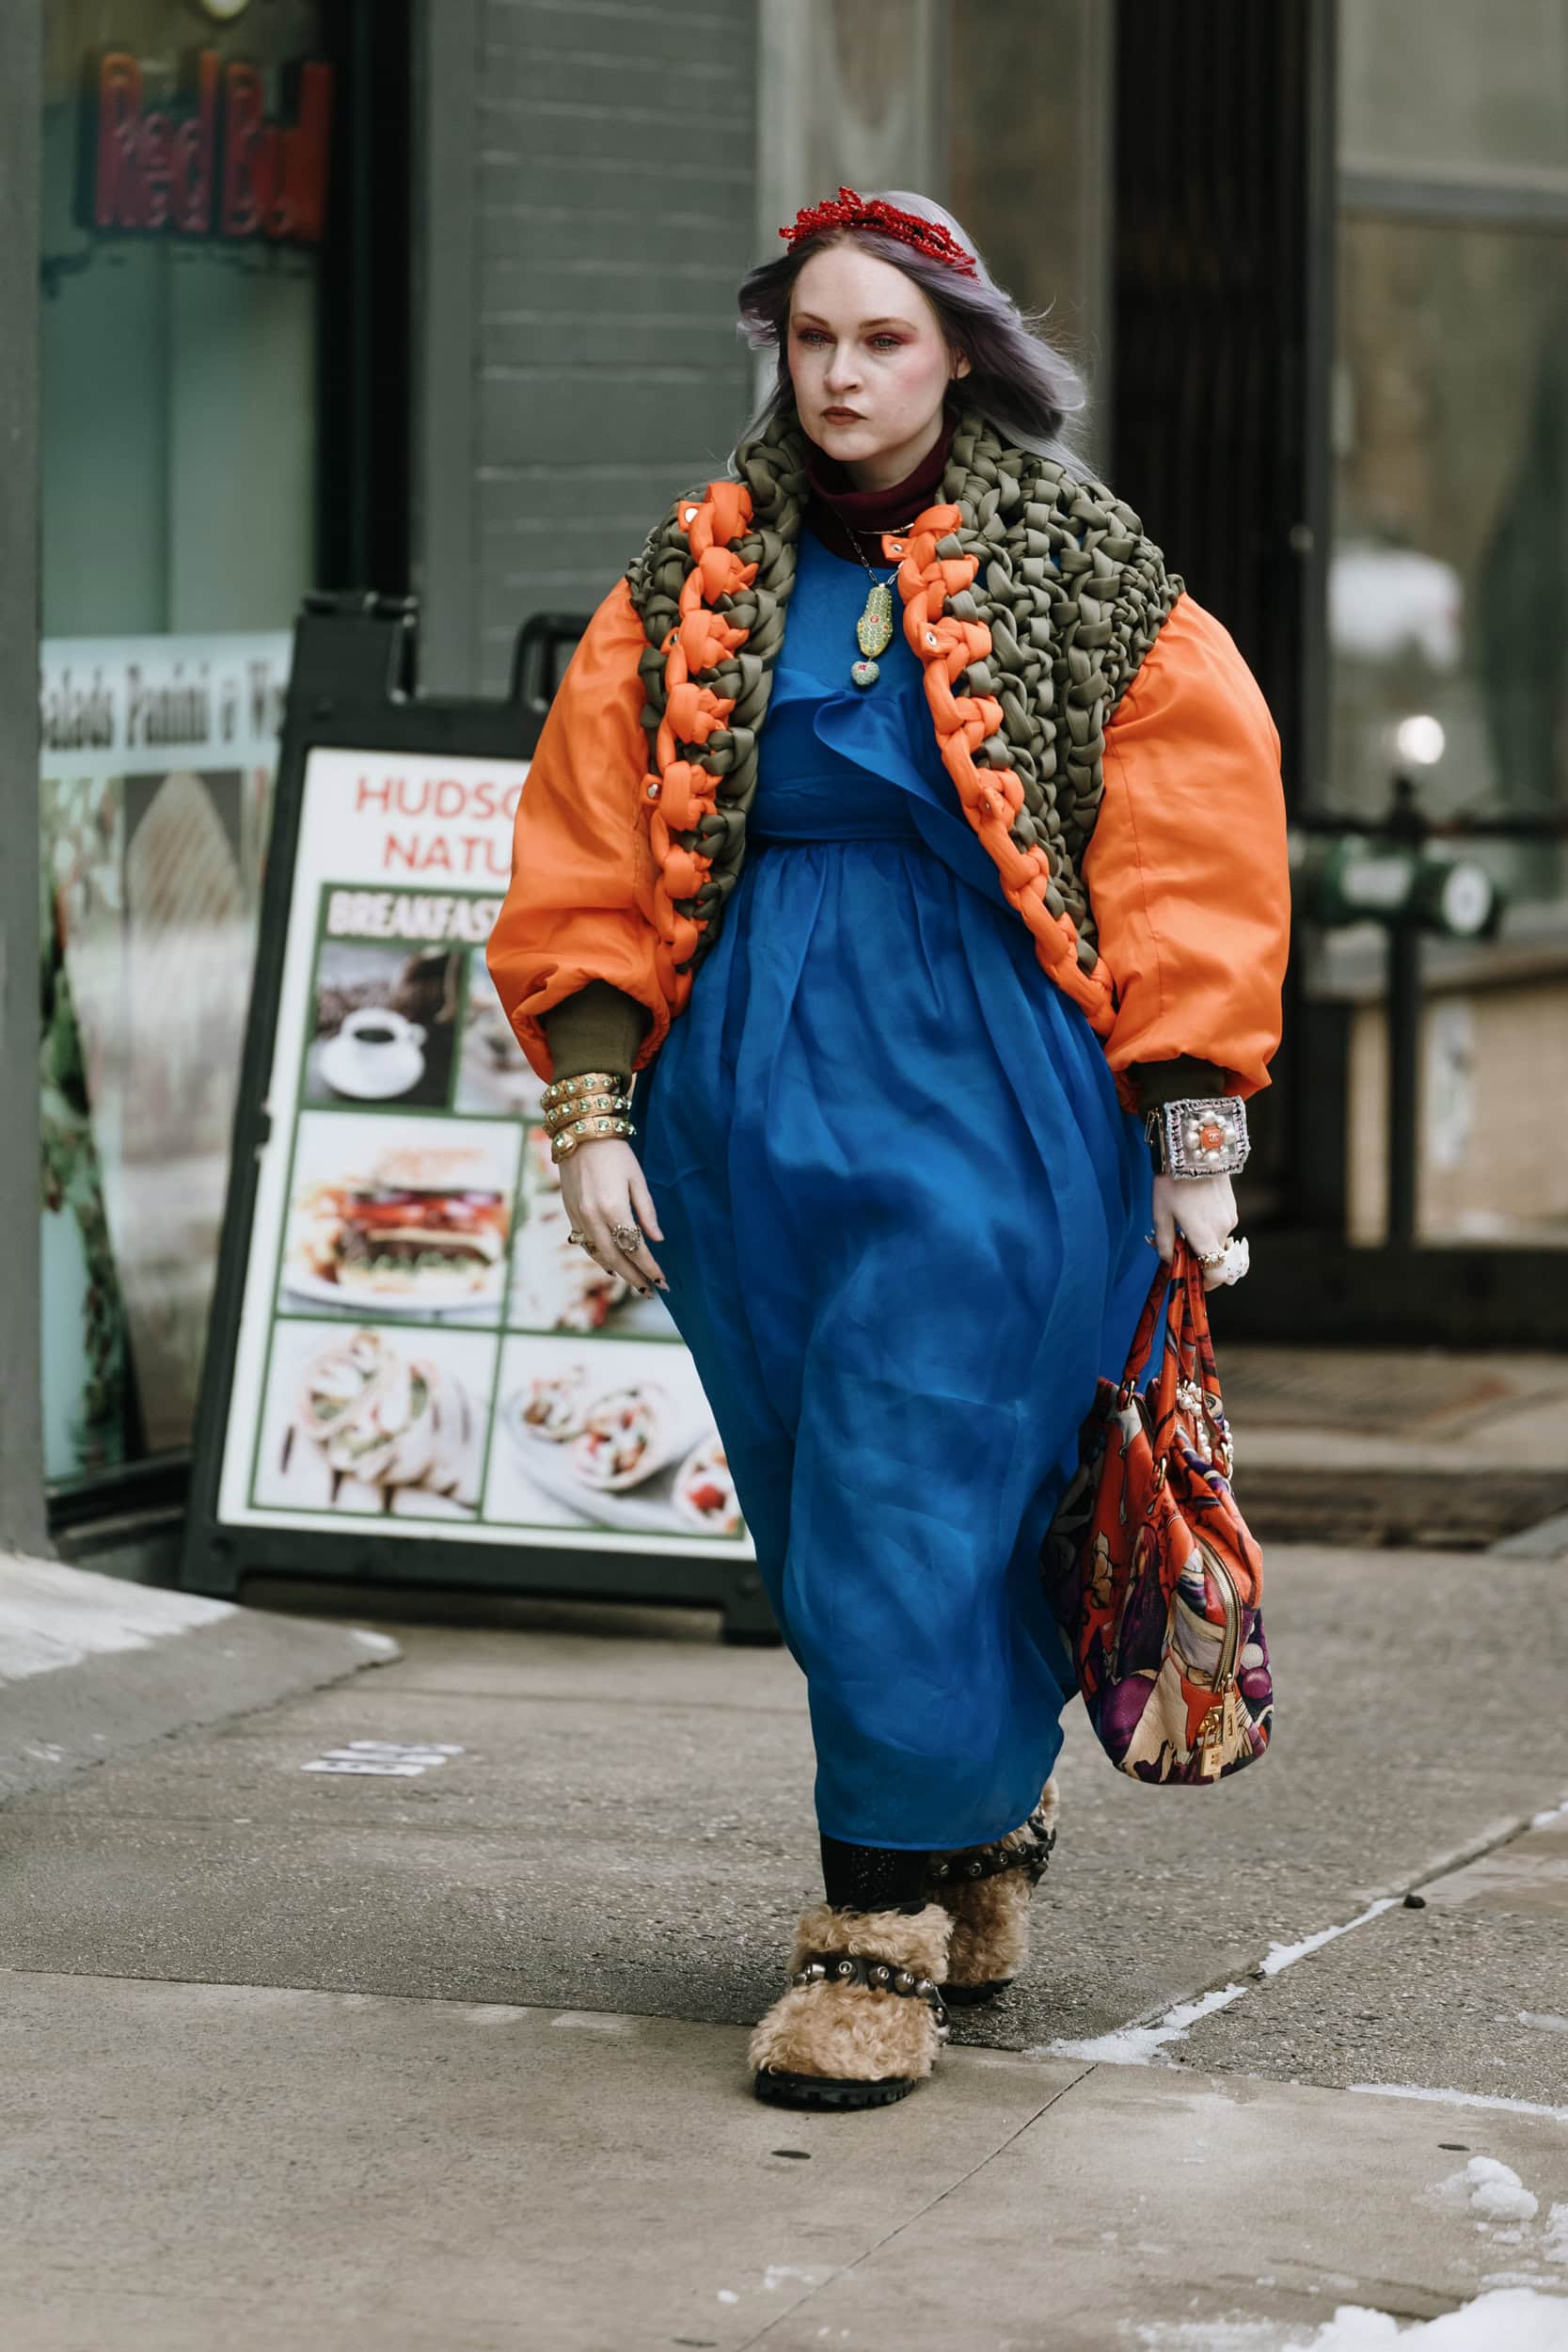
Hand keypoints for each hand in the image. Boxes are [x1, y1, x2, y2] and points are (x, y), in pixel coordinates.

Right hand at [558, 1139, 668, 1296]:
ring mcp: (578, 1217)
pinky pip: (585, 1244)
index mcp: (613, 1208)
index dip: (650, 1267)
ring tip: (635, 1282)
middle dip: (634, 1277)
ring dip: (617, 1272)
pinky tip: (611, 1265)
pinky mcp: (570, 1213)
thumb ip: (647, 1211)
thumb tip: (657, 1239)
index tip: (663, 1281)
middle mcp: (592, 1217)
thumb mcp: (637, 1179)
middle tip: (651, 1290)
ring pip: (598, 1254)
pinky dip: (599, 1257)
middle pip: (615, 1258)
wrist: (580, 1133)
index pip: (634, 1248)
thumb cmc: (615, 1152)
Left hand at [1151, 1172, 1236, 1289]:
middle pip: (1213, 1256)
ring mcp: (1231, 1217)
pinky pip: (1221, 1225)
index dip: (1207, 1283)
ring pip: (1217, 1239)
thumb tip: (1168, 1261)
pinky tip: (1194, 1209)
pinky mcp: (1233, 1206)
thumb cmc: (1173, 1183)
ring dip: (1203, 1239)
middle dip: (1197, 1256)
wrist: (1194, 1150)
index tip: (1194, 1280)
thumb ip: (1165, 1242)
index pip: (1216, 1274)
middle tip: (1176, 1244)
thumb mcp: (1161, 1214)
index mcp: (1205, 1237)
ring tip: (1182, 1221)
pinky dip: (1209, 1225)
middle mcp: (1223, 1230)